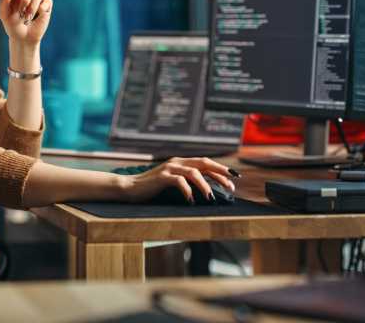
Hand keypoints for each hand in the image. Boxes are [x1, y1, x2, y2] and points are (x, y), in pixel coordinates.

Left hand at [0, 0, 51, 44]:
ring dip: (32, 7)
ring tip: (27, 18)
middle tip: (21, 10)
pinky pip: (46, 0)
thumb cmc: (12, 25)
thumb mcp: (4, 15)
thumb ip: (4, 2)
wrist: (24, 38)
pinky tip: (37, 16)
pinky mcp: (46, 4)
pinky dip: (41, 8)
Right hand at [120, 158, 235, 203]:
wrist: (130, 188)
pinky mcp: (162, 177)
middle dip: (220, 172)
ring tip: (211, 198)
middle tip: (232, 183)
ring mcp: (169, 168)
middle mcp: (177, 162)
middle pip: (204, 163)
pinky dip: (188, 191)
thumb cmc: (153, 189)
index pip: (206, 163)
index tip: (234, 178)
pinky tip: (191, 201)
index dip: (221, 169)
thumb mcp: (173, 183)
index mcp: (181, 162)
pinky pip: (179, 181)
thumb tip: (208, 191)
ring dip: (205, 185)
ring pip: (194, 172)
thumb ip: (187, 182)